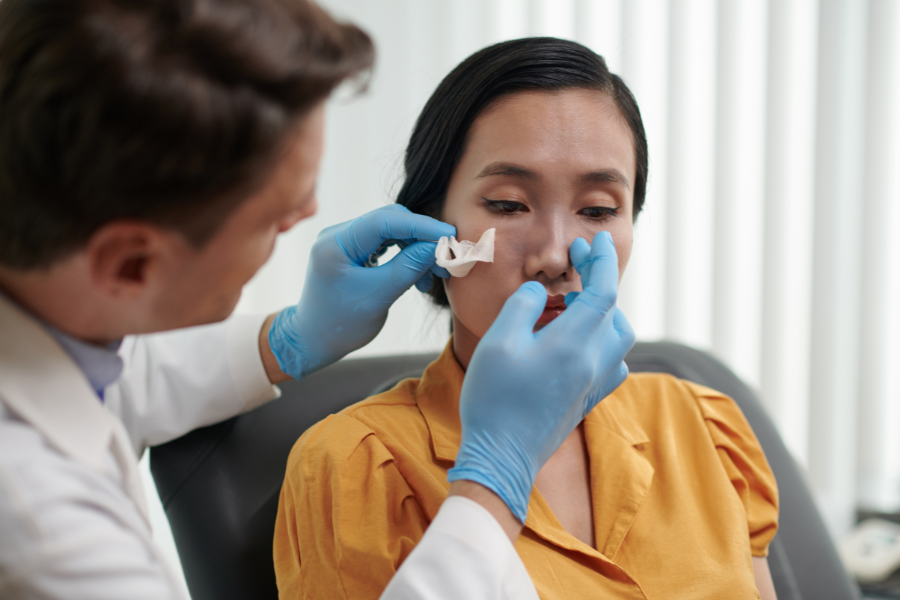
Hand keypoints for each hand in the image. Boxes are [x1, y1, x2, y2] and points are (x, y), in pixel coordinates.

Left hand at [268, 205, 454, 379]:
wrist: (313, 341)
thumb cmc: (340, 325)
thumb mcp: (378, 297)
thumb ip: (408, 268)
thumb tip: (438, 246)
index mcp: (336, 243)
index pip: (385, 220)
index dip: (421, 225)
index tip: (448, 236)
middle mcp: (338, 235)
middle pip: (390, 221)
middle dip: (421, 238)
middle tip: (446, 259)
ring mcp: (344, 241)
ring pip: (391, 232)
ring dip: (416, 249)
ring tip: (434, 275)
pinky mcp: (352, 251)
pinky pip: (385, 243)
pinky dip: (405, 256)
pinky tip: (418, 276)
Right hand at [447, 231, 634, 522]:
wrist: (502, 457)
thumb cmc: (494, 399)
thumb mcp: (498, 342)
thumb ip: (521, 306)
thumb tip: (537, 290)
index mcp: (573, 344)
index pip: (603, 291)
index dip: (603, 261)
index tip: (597, 240)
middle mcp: (593, 363)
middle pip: (615, 312)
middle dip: (601, 281)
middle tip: (577, 264)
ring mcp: (593, 384)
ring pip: (619, 338)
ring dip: (605, 312)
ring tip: (575, 303)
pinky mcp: (588, 400)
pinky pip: (613, 363)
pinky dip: (604, 342)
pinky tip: (580, 342)